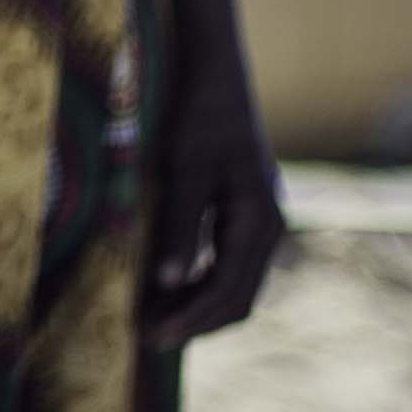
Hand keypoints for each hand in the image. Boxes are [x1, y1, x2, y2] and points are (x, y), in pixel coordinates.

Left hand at [139, 63, 285, 348]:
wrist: (216, 73)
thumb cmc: (198, 114)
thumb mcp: (183, 167)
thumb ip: (179, 225)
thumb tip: (169, 282)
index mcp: (259, 222)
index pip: (229, 292)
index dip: (190, 320)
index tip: (151, 338)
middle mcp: (267, 228)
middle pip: (237, 298)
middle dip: (194, 322)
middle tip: (145, 337)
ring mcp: (258, 222)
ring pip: (234, 284)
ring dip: (196, 306)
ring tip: (150, 317)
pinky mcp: (242, 214)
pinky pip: (227, 264)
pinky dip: (198, 282)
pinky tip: (164, 286)